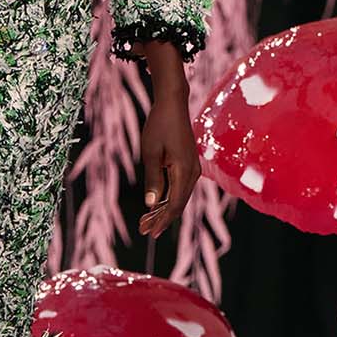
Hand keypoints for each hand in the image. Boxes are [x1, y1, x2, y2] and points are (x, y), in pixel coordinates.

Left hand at [139, 93, 201, 239]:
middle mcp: (192, 172)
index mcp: (184, 171)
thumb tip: (151, 204)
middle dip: (161, 219)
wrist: (173, 104)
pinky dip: (167, 198)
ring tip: (146, 221)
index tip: (149, 232)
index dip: (162, 220)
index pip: (174, 204)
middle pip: (178, 204)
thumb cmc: (159, 125)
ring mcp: (192, 169)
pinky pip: (179, 187)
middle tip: (143, 230)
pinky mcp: (188, 165)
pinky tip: (155, 204)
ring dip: (163, 210)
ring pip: (179, 197)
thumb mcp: (150, 153)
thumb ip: (152, 179)